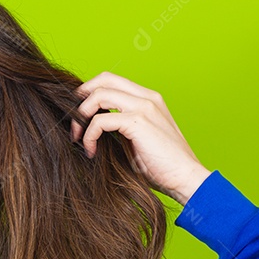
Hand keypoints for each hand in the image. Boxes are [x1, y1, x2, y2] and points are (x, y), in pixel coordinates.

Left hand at [70, 72, 210, 205]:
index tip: (79, 115)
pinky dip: (90, 135)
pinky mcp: (138, 121)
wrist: (185, 178)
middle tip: (73, 122)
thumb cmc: (161, 166)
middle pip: (104, 79)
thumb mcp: (135, 140)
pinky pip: (100, 120)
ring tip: (78, 138)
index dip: (90, 92)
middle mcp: (147, 97)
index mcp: (148, 99)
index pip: (112, 81)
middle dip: (81, 98)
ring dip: (81, 117)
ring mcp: (144, 107)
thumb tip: (90, 127)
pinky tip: (91, 151)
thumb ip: (118, 127)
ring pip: (99, 95)